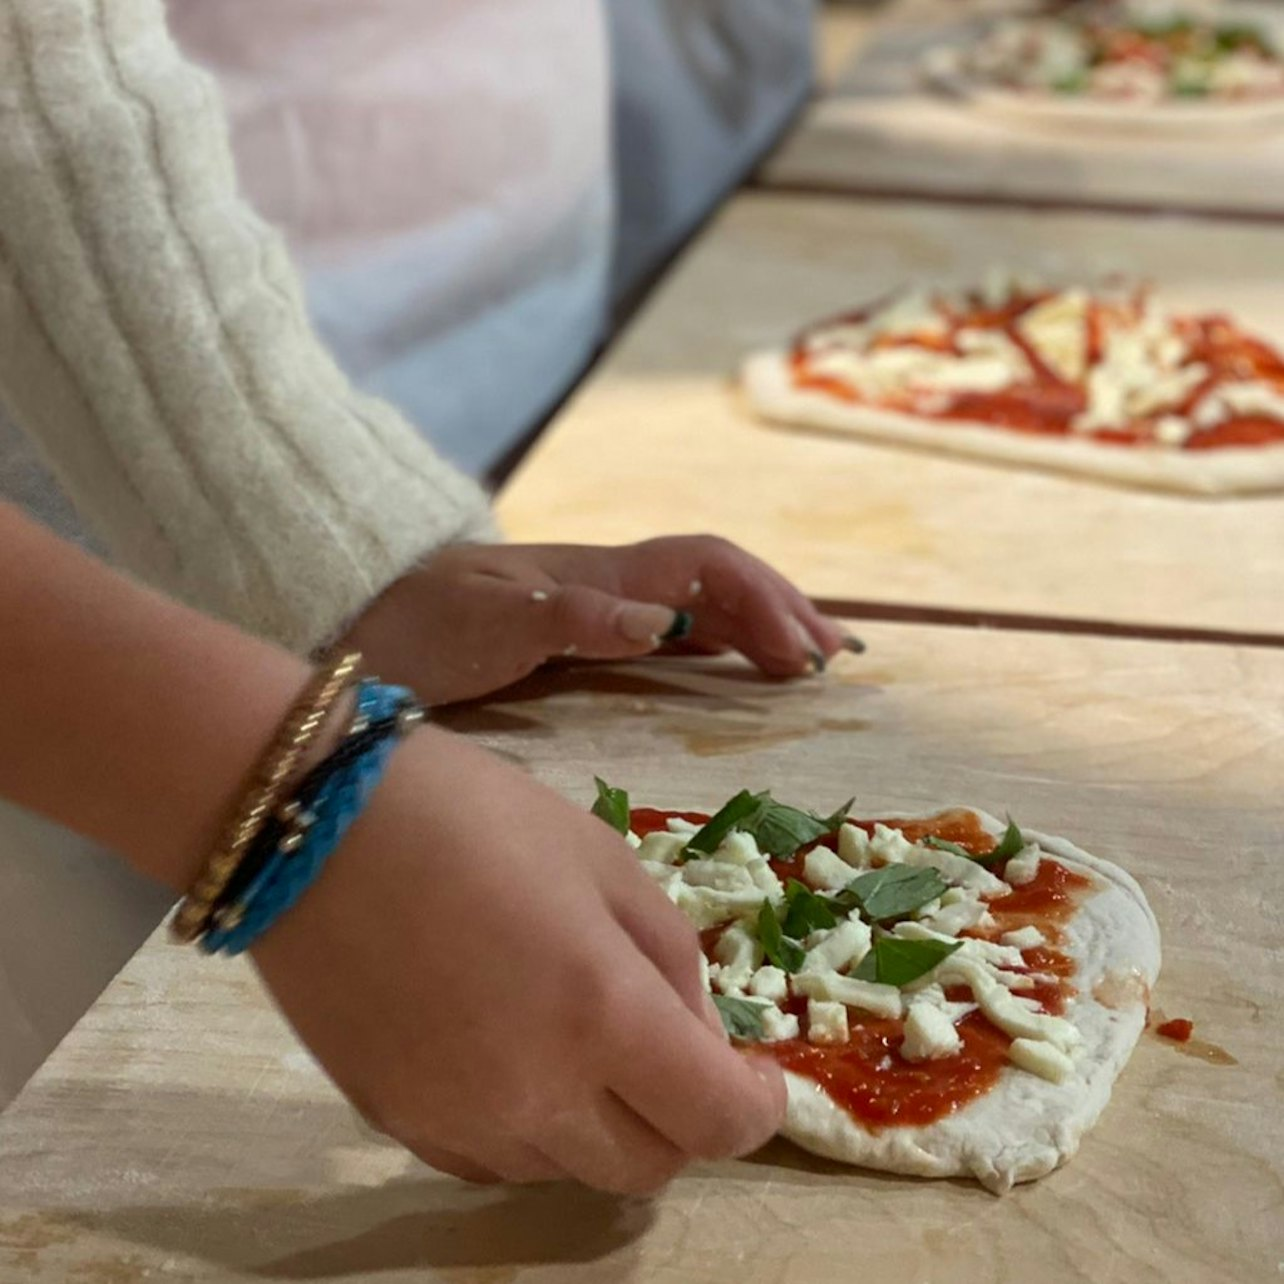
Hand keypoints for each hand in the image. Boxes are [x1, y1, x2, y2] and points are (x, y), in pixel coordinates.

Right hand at [252, 727, 785, 1193]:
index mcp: (601, 1015)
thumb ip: (668, 956)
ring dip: (603, 1123)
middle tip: (671, 1052)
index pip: (714, 1121)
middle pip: (648, 1168)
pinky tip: (510, 1056)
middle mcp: (534, 1096)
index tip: (758, 1076)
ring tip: (579, 1040)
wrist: (311, 824)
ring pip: (570, 1170)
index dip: (755, 1108)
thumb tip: (695, 1031)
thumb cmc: (473, 816)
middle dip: (683, 1118)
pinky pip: (495, 1160)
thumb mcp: (601, 857)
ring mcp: (458, 1122)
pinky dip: (530, 1128)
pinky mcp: (394, 1124)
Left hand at [341, 537, 853, 704]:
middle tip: (835, 659)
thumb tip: (661, 624)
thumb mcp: (482, 628)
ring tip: (808, 661)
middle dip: (780, 608)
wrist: (349, 631)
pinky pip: (671, 629)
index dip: (762, 602)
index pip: (703, 569)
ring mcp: (594, 605)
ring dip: (759, 625)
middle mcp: (605, 583)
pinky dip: (718, 644)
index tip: (803, 657)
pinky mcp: (578, 633)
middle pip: (716, 579)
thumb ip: (567, 619)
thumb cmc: (409, 632)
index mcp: (593, 574)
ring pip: (699, 602)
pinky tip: (734, 668)